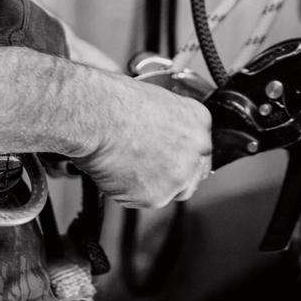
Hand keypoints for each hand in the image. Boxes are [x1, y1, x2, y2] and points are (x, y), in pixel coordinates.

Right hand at [71, 73, 213, 209]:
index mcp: (198, 122)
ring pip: (168, 192)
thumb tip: (162, 133)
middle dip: (171, 174)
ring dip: (151, 185)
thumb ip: (170, 123)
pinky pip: (143, 200)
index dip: (181, 155)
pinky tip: (117, 171)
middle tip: (146, 164)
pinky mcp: (156, 196)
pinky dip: (128, 192)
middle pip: (191, 175)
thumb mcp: (156, 100)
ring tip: (126, 164)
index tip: (168, 156)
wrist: (99, 117)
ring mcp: (178, 177)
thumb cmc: (117, 102)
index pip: (201, 149)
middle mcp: (196, 151)